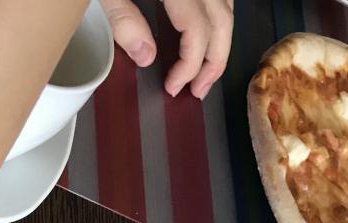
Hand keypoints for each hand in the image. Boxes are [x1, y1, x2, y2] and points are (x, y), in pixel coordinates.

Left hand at [101, 0, 232, 99]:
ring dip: (220, 41)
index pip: (199, 31)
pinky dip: (215, 18)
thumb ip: (122, 18)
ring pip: (226, 8)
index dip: (191, 65)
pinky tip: (204, 33)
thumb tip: (146, 56)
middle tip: (199, 90)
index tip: (173, 87)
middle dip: (215, 61)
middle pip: (222, 21)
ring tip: (205, 70)